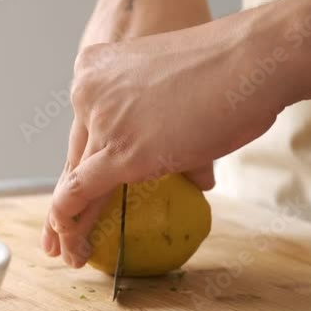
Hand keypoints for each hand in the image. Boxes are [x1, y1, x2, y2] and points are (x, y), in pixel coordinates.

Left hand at [42, 11, 298, 266]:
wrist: (253, 56)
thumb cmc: (236, 68)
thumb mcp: (185, 91)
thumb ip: (178, 134)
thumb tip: (197, 180)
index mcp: (98, 69)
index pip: (85, 128)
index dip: (78, 166)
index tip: (74, 193)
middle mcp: (89, 91)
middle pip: (74, 155)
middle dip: (65, 200)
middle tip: (56, 234)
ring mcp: (101, 119)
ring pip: (74, 179)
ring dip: (69, 223)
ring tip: (70, 254)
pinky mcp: (120, 151)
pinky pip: (82, 191)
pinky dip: (72, 220)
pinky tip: (71, 243)